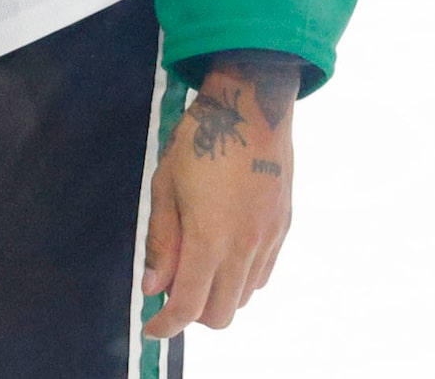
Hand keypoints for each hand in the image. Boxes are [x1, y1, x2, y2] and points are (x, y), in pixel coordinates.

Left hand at [144, 55, 298, 338]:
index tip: (152, 327)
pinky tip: (223, 251)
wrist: (253, 107)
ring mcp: (269, 240)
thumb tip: (153, 287)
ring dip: (217, 294)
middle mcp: (246, 247)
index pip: (189, 305)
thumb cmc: (200, 140)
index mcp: (211, 237)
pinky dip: (239, 278)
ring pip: (244, 297)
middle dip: (192, 312)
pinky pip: (262, 275)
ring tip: (195, 261)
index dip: (166, 324)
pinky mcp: (283, 229)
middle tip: (171, 285)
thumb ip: (162, 241)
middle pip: (221, 313)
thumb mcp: (165, 185)